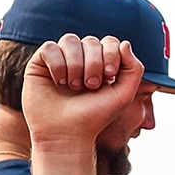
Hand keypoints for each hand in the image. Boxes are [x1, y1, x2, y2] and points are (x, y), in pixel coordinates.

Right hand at [22, 35, 143, 146]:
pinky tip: (59, 83)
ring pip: (70, 40)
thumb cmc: (95, 117)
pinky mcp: (40, 64)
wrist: (67, 134)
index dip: (111, 53)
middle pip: (90, 41)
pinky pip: (50, 47)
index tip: (109, 75)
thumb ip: (133, 69)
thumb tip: (124, 43)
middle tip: (91, 86)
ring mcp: (60, 60)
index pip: (109, 42)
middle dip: (94, 63)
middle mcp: (80, 59)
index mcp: (101, 64)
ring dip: (76, 64)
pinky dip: (58, 65)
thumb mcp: (123, 95)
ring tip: (75, 86)